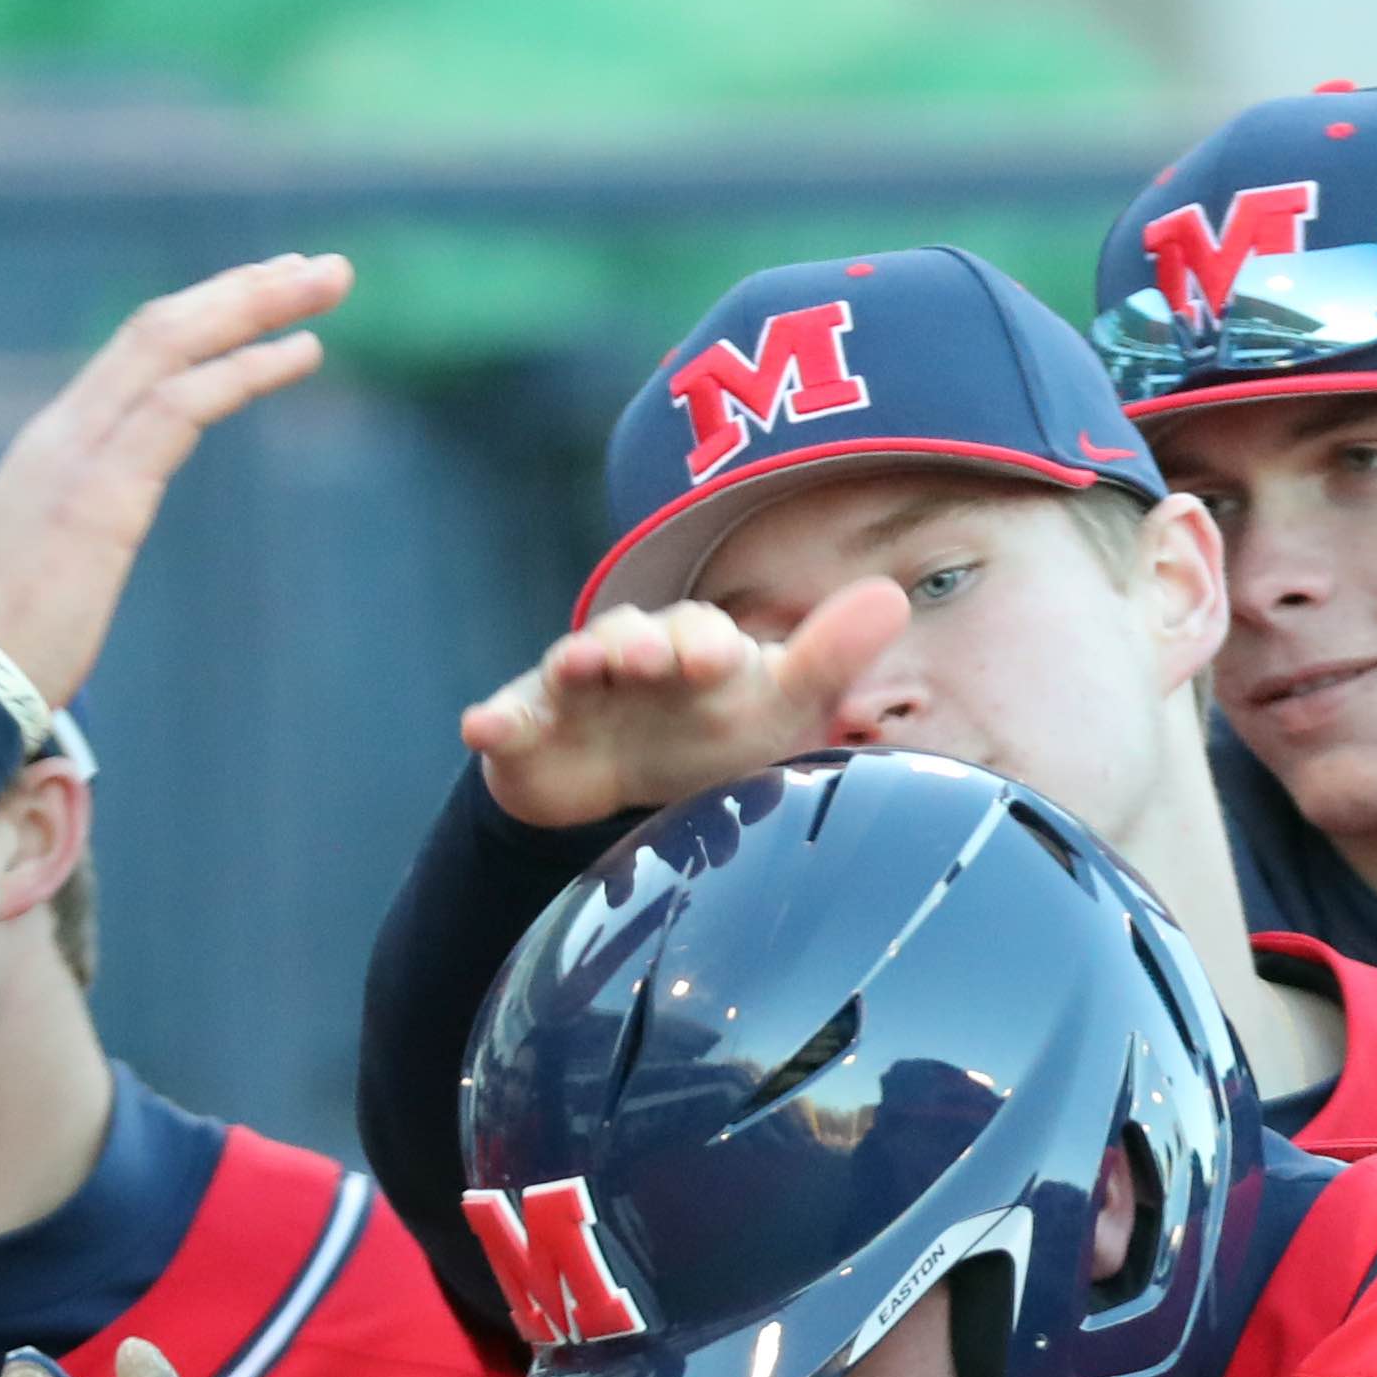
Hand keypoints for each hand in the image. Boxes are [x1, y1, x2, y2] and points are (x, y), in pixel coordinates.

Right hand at [0, 249, 354, 706]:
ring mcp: (78, 456)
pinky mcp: (101, 496)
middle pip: (161, 326)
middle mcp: (65, 431)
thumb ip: (82, 535)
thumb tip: (92, 553)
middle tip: (323, 266)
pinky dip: (245, 369)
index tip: (267, 292)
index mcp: (55, 446)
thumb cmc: (3, 648)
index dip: (207, 313)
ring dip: (258, 307)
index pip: (137, 352)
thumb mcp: (51, 569)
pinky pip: (180, 405)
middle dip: (247, 288)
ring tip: (328, 282)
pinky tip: (302, 351)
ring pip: (173, 344)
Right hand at [460, 582, 914, 830]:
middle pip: (629, 636)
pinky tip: (483, 728)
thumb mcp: (776, 706)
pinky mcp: (527, 728)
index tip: (716, 659)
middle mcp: (631, 657)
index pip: (701, 634)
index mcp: (693, 648)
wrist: (625, 781)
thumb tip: (892, 596)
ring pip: (569, 667)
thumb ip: (827, 657)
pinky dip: (496, 721)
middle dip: (636, 643)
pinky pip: (508, 719)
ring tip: (578, 670)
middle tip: (644, 658)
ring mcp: (574, 691)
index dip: (706, 643)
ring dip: (574, 665)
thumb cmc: (713, 734)